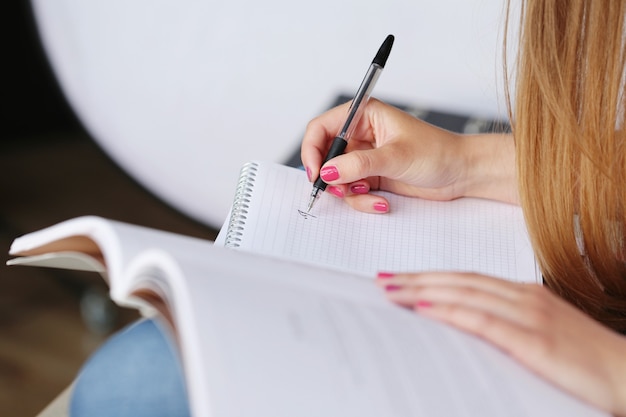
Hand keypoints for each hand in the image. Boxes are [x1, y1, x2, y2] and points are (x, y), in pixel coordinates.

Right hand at [301, 99, 517, 212]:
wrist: (460, 173)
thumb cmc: (437, 152)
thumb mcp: (396, 156)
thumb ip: (360, 164)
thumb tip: (328, 172)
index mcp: (363, 115)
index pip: (321, 128)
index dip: (312, 150)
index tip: (316, 173)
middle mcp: (359, 135)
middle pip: (324, 157)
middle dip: (331, 177)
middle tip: (341, 190)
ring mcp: (364, 159)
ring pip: (337, 179)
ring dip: (349, 193)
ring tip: (371, 195)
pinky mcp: (371, 177)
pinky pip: (352, 192)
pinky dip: (362, 201)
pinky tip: (382, 202)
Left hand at [376, 272, 625, 415]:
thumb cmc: (587, 360)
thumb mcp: (542, 335)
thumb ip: (507, 325)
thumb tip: (464, 325)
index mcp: (524, 294)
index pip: (465, 279)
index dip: (429, 276)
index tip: (398, 277)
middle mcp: (523, 297)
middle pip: (458, 281)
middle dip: (416, 279)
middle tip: (381, 279)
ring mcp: (530, 315)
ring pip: (465, 293)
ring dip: (423, 289)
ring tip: (391, 290)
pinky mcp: (536, 340)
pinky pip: (484, 320)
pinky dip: (451, 310)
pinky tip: (425, 308)